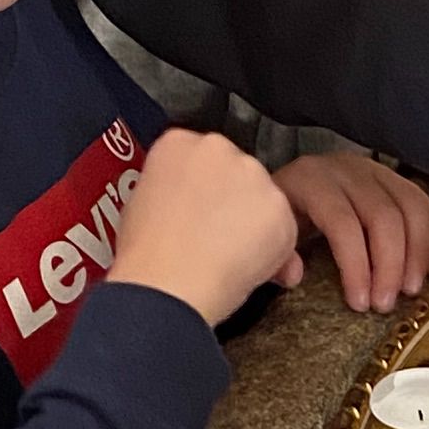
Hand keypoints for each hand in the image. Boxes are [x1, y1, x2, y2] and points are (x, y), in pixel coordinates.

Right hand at [108, 127, 301, 326]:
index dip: (207, 190)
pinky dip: (274, 250)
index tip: (203, 209)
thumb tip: (194, 205)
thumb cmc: (148, 255)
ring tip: (227, 256)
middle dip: (235, 203)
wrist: (168, 285)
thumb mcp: (144, 205)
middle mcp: (219, 149)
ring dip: (257, 225)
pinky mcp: (279, 206)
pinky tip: (244, 265)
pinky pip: (284, 229)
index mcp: (179, 143)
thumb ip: (175, 189)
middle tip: (216, 236)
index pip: (206, 158)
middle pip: (240, 174)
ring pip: (265, 199)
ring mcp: (253, 175)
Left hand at [274, 150, 428, 314]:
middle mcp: (346, 170)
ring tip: (411, 290)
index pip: (342, 223)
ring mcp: (375, 171)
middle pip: (383, 216)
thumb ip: (276, 256)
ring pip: (410, 208)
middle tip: (386, 304)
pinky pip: (423, 204)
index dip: (356, 265)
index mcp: (310, 181)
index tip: (360, 304)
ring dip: (417, 253)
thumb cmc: (281, 215)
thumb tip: (295, 276)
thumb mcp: (269, 232)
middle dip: (390, 266)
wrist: (287, 184)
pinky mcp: (394, 178)